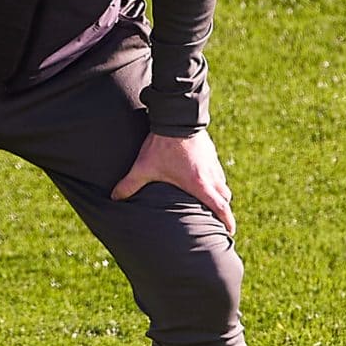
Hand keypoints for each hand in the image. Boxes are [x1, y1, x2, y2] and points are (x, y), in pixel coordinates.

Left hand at [110, 130, 235, 237]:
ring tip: (210, 199)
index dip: (227, 220)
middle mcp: (210, 174)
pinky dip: (214, 177)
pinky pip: (217, 169)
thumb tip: (115, 198)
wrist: (176, 115)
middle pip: (225, 196)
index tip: (230, 231)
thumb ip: (130, 184)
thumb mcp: (144, 166)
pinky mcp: (210, 151)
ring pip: (222, 182)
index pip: (219, 206)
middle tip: (218, 218)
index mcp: (199, 183)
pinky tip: (202, 176)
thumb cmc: (162, 144)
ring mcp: (212, 161)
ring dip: (219, 192)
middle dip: (223, 208)